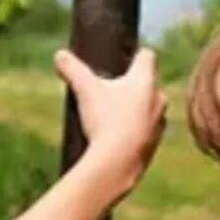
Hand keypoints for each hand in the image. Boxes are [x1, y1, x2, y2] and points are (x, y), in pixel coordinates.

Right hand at [54, 47, 166, 176]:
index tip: (120, 61)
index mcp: (145, 80)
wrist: (118, 164)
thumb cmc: (105, 121)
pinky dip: (134, 131)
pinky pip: (146, 132)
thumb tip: (60, 55)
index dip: (134, 55)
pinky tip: (116, 138)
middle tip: (109, 91)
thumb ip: (72, 69)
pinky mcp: (154, 144)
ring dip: (134, 109)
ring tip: (111, 117)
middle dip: (131, 85)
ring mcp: (159, 123)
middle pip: (147, 83)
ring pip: (148, 109)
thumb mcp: (84, 90)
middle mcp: (158, 99)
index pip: (147, 56)